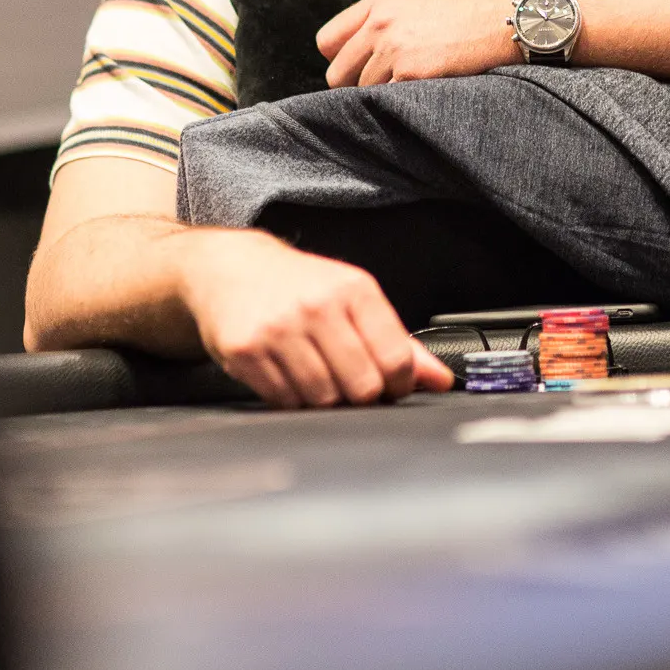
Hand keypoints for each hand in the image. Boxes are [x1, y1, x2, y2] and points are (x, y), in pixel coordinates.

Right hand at [180, 227, 452, 407]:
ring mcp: (278, 329)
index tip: (390, 386)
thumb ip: (399, 343)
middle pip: (362, 386)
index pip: (395, 358)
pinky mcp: (246, 351)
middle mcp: (316, 306)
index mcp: (353, 289)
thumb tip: (440, 380)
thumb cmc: (299, 286)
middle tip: (350, 384)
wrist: (229, 269)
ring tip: (317, 376)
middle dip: (361, 396)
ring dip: (325, 399)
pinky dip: (292, 399)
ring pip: (323, 399)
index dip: (398, 385)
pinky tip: (289, 376)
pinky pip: (284, 401)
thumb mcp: (353, 299)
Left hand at [318, 0, 516, 87]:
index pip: (327, 40)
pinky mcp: (412, 73)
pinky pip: (389, 101)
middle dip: (354, 87)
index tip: (357, 69)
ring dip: (382, 97)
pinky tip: (421, 95)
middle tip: (382, 89)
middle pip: (337, 74)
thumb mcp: (417, 0)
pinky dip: (401, 105)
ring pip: (363, 92)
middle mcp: (379, 24)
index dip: (340, 60)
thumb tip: (360, 52)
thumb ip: (383, 20)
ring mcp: (394, 48)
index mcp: (377, 3)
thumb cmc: (465, 12)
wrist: (503, 19)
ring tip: (410, 90)